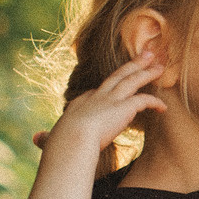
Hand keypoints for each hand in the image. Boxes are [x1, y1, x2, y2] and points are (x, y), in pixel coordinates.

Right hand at [36, 53, 162, 157]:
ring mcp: (111, 100)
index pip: (96, 91)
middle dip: (132, 65)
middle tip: (146, 54)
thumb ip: (46, 139)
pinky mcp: (124, 107)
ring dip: (146, 73)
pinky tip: (163, 108)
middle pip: (118, 76)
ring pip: (132, 81)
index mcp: (80, 103)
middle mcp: (97, 97)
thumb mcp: (51, 138)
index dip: (108, 87)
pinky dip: (154, 102)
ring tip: (159, 66)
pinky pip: (144, 101)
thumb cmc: (61, 144)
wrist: (72, 140)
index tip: (117, 83)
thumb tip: (35, 139)